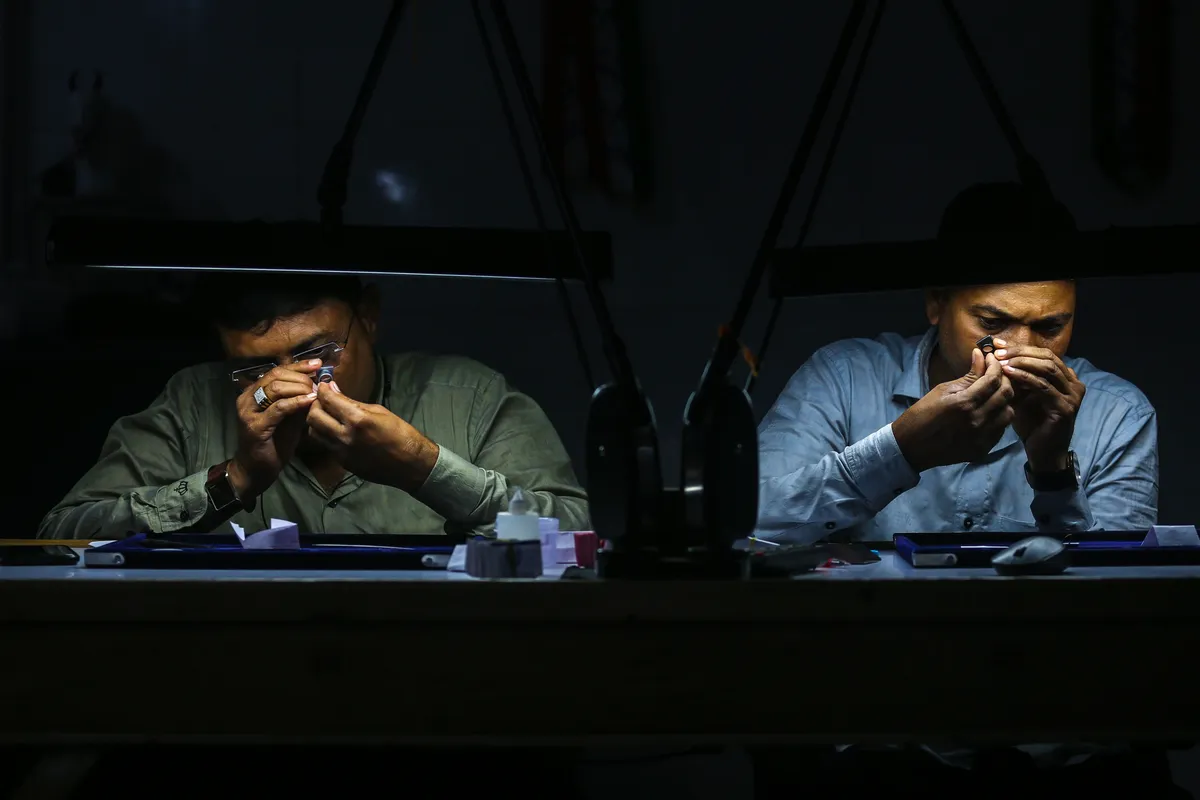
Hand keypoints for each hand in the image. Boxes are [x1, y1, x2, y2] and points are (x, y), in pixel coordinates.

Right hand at [229, 360, 321, 498]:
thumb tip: (318, 383)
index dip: (298, 366)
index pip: (276, 371)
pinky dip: (296, 402)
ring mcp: (248, 412)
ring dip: (300, 388)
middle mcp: (247, 398)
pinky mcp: (255, 426)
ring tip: (315, 393)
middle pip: (276, 376)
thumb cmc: (274, 443)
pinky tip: (309, 401)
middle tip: (318, 384)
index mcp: (253, 392)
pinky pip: (278, 408)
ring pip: (276, 389)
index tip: (317, 364)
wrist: (257, 470)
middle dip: (301, 377)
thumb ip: (299, 400)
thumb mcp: (289, 418)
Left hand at [306, 382, 439, 490]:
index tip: (323, 385)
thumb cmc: (401, 434)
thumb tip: (335, 390)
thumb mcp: (380, 411)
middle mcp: (345, 436)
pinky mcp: (342, 462)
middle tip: (323, 400)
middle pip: (313, 417)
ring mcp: (341, 452)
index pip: (328, 400)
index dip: (322, 389)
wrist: (410, 465)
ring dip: (317, 422)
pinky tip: (338, 431)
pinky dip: (328, 435)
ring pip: (314, 433)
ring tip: (328, 416)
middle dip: (315, 404)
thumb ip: (353, 403)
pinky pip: (327, 445)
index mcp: (357, 420)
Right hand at [892, 348, 1014, 472]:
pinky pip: (1001, 430)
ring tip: (992, 396)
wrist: (911, 446)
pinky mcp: (983, 449)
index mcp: (964, 403)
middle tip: (993, 374)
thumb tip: (981, 355)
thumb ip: (967, 376)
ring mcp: (982, 437)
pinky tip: (987, 413)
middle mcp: (977, 421)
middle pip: (1006, 395)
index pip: (993, 380)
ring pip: (1008, 413)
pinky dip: (997, 418)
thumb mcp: (942, 391)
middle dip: (1003, 379)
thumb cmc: (921, 414)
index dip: (995, 365)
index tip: (990, 359)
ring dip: (1003, 401)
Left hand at [992, 339, 1085, 471]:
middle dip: (1020, 352)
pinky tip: (1008, 374)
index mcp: (1066, 377)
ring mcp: (1073, 395)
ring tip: (1000, 361)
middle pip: (1047, 357)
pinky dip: (1025, 377)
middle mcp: (1074, 383)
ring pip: (1047, 368)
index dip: (1020, 347)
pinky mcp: (1066, 407)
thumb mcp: (1021, 395)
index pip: (1045, 354)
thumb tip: (994, 353)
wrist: (1043, 452)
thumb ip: (1014, 376)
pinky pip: (1043, 386)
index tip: (996, 345)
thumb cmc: (1031, 423)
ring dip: (1021, 362)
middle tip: (997, 351)